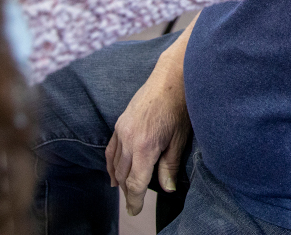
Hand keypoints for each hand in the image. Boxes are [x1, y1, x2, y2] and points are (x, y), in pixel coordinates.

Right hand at [106, 60, 191, 215]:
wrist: (171, 78)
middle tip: (133, 204)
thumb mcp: (180, 139)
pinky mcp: (120, 123)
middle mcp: (128, 140)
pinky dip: (111, 164)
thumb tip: (166, 188)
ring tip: (125, 192)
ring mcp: (121, 130)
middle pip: (124, 176)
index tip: (135, 211)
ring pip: (115, 164)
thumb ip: (170, 166)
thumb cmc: (179, 106)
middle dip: (128, 192)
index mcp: (144, 147)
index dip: (135, 200)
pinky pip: (111, 149)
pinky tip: (114, 173)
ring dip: (119, 180)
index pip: (135, 183)